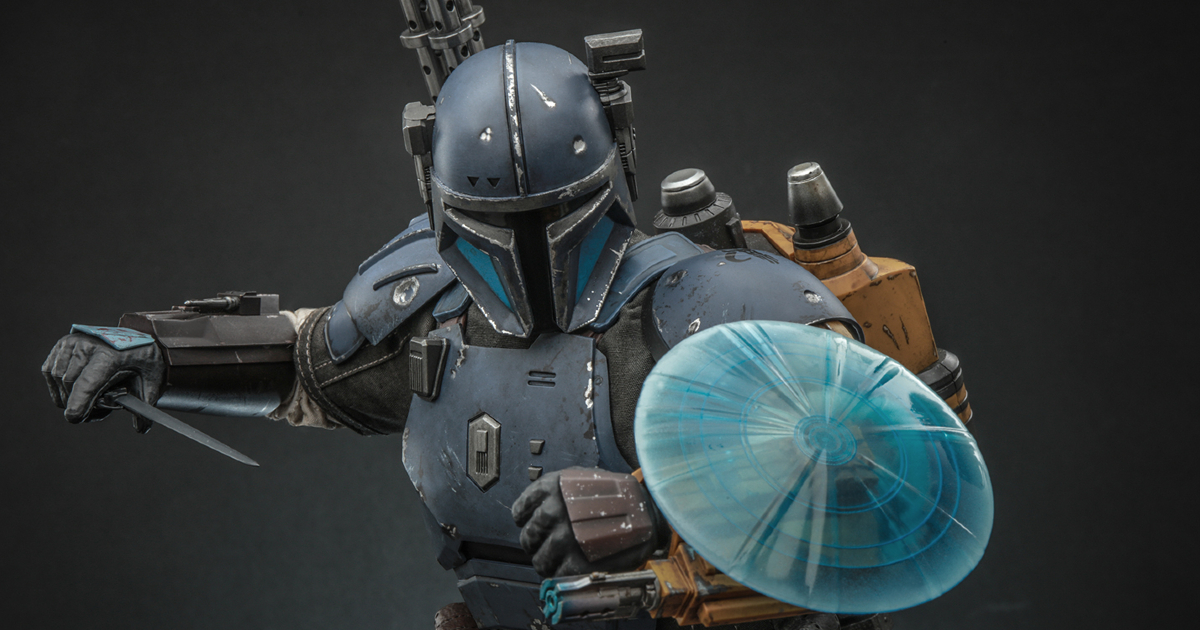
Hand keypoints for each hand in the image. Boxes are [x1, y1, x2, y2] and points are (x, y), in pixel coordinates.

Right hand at [42, 333, 165, 422]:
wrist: (137, 336)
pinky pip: (51, 373)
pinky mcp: (62, 345)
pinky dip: (60, 386)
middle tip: (99, 411)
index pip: (88, 382)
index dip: (79, 402)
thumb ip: (144, 407)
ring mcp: (73, 343)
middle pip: (72, 386)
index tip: (74, 417)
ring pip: (59, 381)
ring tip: (91, 398)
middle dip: (81, 404)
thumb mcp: (152, 382)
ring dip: (70, 397)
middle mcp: (88, 345)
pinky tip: (77, 389)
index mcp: (111, 354)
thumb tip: (141, 429)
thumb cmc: (144, 359)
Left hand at [512, 467, 662, 577]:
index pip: (520, 511)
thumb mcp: (584, 478)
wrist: (647, 510)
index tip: (531, 524)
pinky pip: (557, 574)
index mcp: (552, 487)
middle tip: (548, 545)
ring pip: (539, 559)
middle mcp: (554, 511)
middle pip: (527, 538)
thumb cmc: (618, 494)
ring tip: (561, 559)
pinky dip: (562, 574)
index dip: (525, 521)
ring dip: (547, 562)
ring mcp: (564, 537)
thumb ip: (559, 492)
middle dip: (536, 544)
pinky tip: (571, 567)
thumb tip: (539, 510)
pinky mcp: (576, 561)